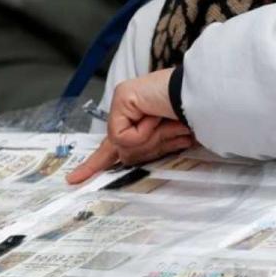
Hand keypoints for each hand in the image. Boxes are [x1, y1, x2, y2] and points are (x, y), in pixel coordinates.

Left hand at [68, 68, 195, 184]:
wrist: (203, 97)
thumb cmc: (192, 116)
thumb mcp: (168, 140)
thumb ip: (149, 149)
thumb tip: (126, 159)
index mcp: (136, 122)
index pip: (109, 148)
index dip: (93, 165)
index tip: (72, 180)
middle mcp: (125, 111)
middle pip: (123, 153)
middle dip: (150, 149)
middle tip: (175, 133)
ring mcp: (122, 103)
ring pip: (123, 147)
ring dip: (151, 140)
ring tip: (172, 123)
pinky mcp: (122, 98)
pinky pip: (123, 135)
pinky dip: (143, 133)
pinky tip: (156, 117)